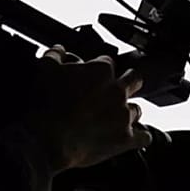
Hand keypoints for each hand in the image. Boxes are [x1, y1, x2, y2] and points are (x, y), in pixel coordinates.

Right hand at [23, 47, 151, 172]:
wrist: (49, 141)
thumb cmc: (46, 106)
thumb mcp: (45, 71)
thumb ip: (55, 55)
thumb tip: (59, 50)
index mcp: (100, 71)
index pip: (107, 63)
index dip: (99, 71)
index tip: (91, 78)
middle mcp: (117, 90)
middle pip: (133, 80)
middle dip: (127, 83)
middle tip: (116, 91)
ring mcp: (124, 115)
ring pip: (137, 109)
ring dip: (128, 112)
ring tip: (115, 119)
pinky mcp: (126, 138)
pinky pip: (144, 137)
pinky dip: (139, 137)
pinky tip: (132, 137)